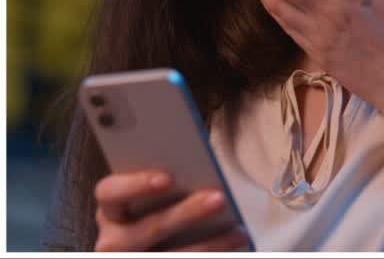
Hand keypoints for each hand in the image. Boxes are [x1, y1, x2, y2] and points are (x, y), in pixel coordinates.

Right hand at [93, 171, 248, 250]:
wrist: (151, 245)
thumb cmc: (158, 209)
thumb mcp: (154, 197)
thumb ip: (168, 182)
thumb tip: (201, 169)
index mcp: (111, 210)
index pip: (109, 192)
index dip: (135, 185)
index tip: (168, 178)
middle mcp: (114, 240)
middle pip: (147, 228)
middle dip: (186, 213)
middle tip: (219, 198)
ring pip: (170, 255)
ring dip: (208, 244)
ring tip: (238, 231)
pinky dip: (212, 254)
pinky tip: (234, 243)